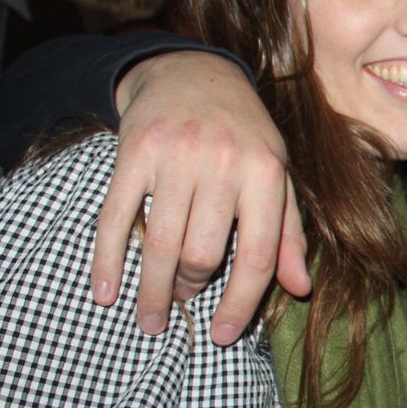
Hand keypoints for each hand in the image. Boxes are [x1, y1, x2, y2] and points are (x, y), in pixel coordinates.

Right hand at [95, 51, 309, 343]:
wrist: (193, 73)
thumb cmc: (244, 136)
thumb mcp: (278, 176)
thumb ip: (289, 232)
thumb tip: (300, 289)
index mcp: (266, 173)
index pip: (258, 254)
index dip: (242, 303)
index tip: (224, 334)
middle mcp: (223, 163)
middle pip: (204, 253)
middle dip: (193, 289)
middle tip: (185, 301)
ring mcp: (175, 156)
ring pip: (162, 243)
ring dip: (153, 290)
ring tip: (152, 315)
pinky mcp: (134, 151)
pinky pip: (116, 217)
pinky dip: (109, 260)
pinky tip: (106, 293)